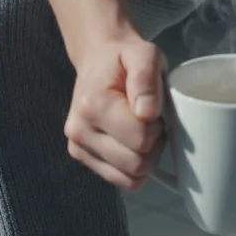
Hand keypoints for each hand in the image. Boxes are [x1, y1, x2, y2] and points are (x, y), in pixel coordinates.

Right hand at [63, 37, 168, 190]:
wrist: (97, 58)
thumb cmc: (124, 58)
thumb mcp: (144, 55)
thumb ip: (146, 79)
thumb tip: (147, 112)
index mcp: (93, 105)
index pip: (141, 139)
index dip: (157, 127)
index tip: (152, 110)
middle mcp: (79, 131)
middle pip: (136, 163)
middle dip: (152, 146)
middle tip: (149, 123)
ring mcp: (77, 147)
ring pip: (130, 178)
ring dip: (144, 159)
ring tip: (140, 132)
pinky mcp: (80, 157)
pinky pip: (121, 180)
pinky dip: (133, 169)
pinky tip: (130, 145)